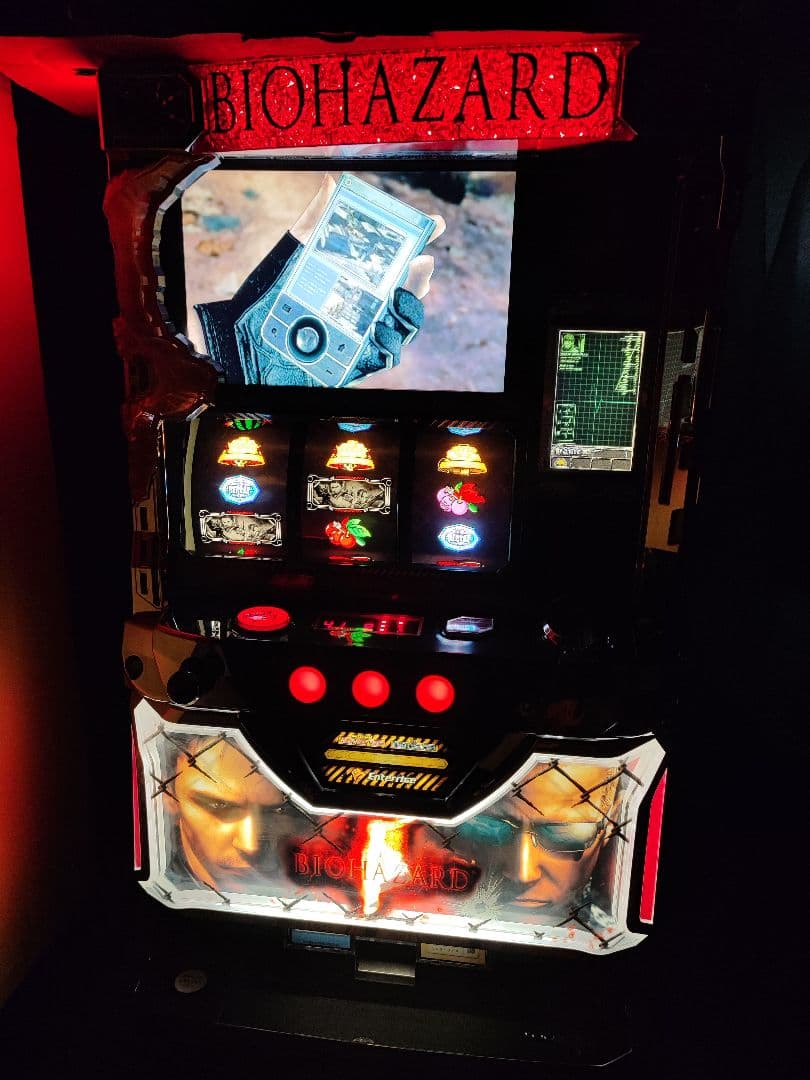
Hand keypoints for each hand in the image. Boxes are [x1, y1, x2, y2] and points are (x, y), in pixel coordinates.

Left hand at [290, 174, 444, 380]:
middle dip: (421, 276)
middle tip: (422, 262)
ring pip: (405, 322)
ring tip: (402, 295)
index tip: (434, 224)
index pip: (399, 255)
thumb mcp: (294, 252)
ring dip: (410, 308)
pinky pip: (387, 353)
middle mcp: (369, 301)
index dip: (420, 239)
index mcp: (361, 273)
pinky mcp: (360, 360)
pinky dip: (390, 341)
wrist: (248, 337)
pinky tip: (382, 328)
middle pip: (409, 289)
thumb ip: (315, 221)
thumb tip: (330, 184)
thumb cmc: (271, 293)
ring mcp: (367, 331)